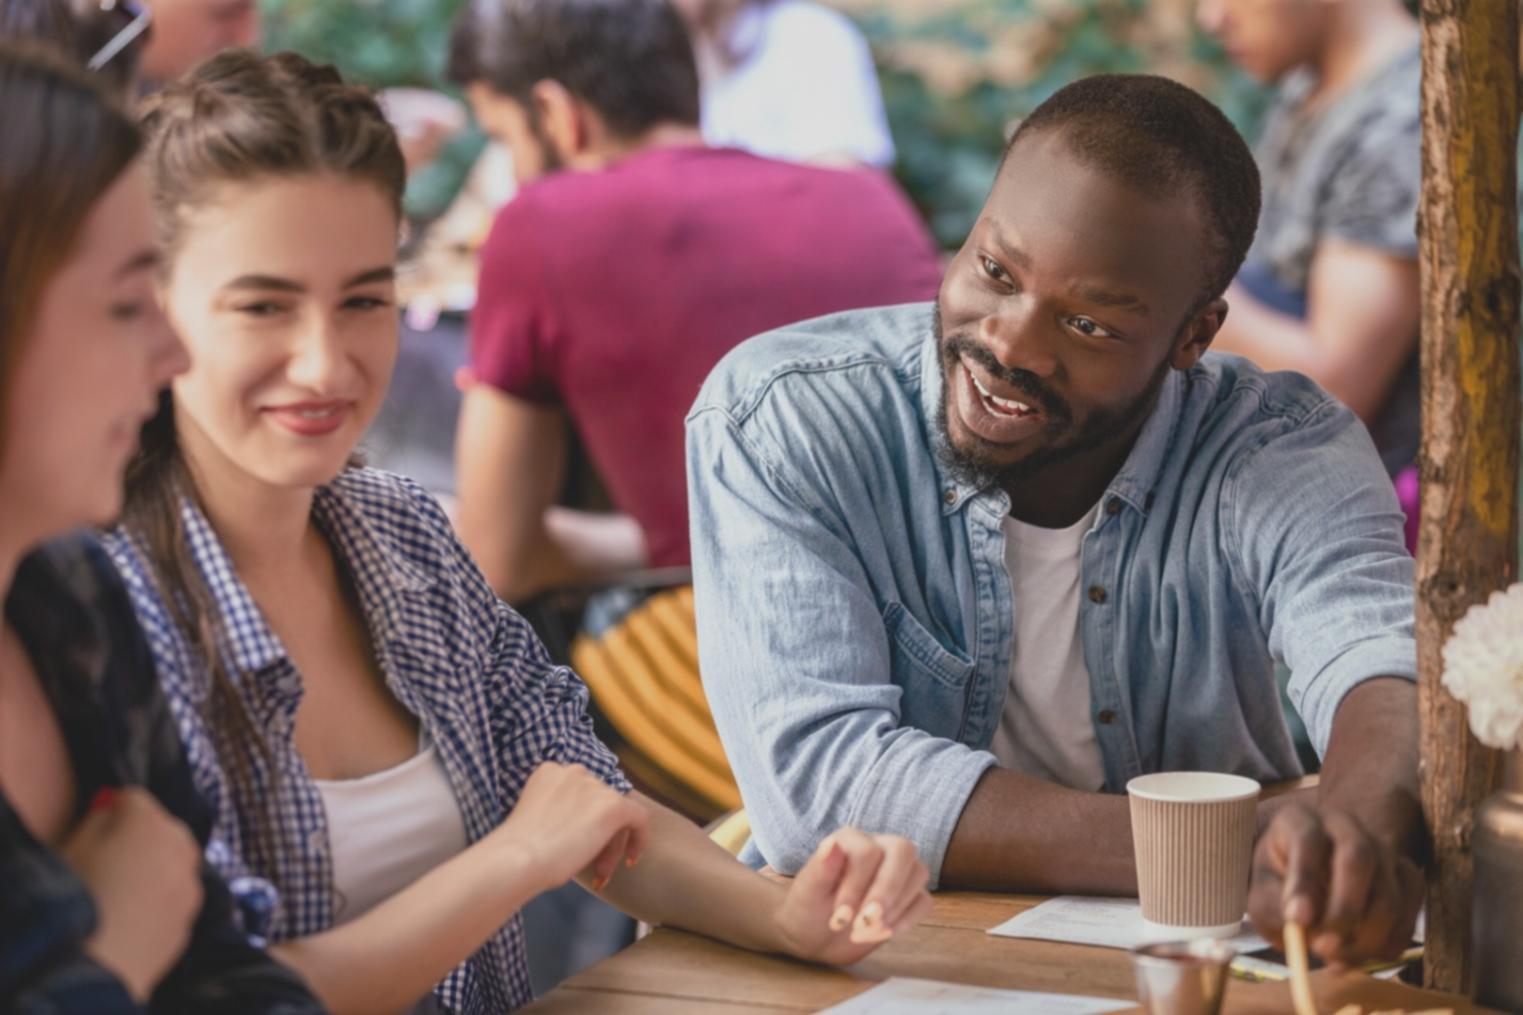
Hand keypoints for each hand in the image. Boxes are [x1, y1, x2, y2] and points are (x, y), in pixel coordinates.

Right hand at [60, 787, 203, 1001]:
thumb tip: (112, 808)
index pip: (134, 797)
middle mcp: (180, 845)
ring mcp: (191, 881)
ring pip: (177, 861)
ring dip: (158, 866)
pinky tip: (137, 914)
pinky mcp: (193, 914)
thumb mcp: (72, 849)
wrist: (98, 966)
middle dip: (144, 834)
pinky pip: (178, 893)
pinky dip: (163, 896)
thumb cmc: (76, 900)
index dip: (113, 808)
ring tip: (125, 890)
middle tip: (112, 858)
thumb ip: (96, 821)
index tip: (99, 822)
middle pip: (164, 827)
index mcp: (148, 821)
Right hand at [492, 762, 649, 895]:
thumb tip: (581, 827)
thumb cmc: (518, 854)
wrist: (517, 860)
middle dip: (599, 836)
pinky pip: (640, 818)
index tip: (576, 848)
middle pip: (600, 804)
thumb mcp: (537, 821)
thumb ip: (559, 813)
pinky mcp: (612, 806)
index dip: (583, 823)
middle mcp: (574, 772)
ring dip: (611, 846)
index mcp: (550, 772)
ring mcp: (594, 787)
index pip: (582, 794)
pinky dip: (639, 839)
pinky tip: (630, 861)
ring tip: (600, 874)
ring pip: (617, 816)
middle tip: (593, 867)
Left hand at [772, 828, 931, 965]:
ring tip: (864, 933)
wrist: (815, 935)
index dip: (856, 886)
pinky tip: (882, 934)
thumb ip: (820, 868)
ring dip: (895, 909)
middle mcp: (879, 846)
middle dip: (886, 891)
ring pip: (918, 873)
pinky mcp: (909, 894)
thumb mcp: (807, 893)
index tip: (839, 917)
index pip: (868, 852)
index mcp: (851, 839)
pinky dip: (907, 920)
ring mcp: (898, 870)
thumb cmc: (808, 909)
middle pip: (903, 851)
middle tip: (866, 924)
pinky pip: (924, 900)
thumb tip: (832, 844)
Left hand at [1247, 803, 1421, 968]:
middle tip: (1324, 947)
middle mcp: (1345, 827)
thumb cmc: (1278, 886)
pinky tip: (1363, 956)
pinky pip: (1410, 911)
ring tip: (1337, 959)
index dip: (1304, 880)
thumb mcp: (1261, 896)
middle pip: (1359, 858)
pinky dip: (1390, 941)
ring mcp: (1381, 849)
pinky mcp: (1405, 877)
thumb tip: (1305, 927)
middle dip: (1344, 910)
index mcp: (1300, 820)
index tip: (1296, 919)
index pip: (1307, 840)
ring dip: (1367, 936)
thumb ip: (1276, 909)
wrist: (1306, 885)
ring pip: (1389, 891)